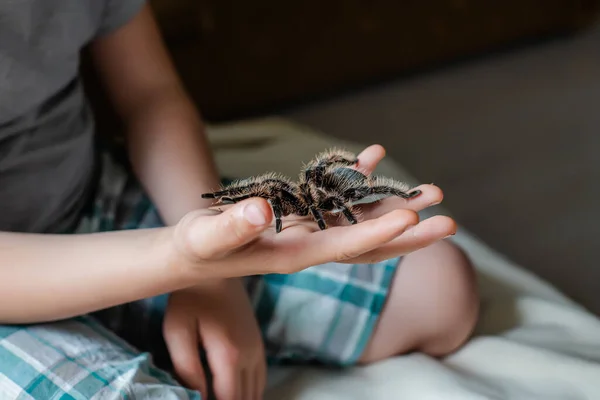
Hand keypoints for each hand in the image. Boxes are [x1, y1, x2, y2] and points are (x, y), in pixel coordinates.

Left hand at [163, 279, 264, 399]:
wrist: (218, 264)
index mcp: (229, 355)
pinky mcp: (258, 344)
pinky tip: (235, 394)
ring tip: (220, 396)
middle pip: (244, 399)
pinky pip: (260, 379)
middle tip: (209, 397)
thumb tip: (197, 396)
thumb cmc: (190, 298)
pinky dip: (250, 393)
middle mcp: (250, 356)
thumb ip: (187, 367)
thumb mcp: (178, 331)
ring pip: (255, 392)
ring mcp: (257, 349)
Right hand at [169, 145, 455, 277]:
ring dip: (394, 204)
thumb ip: (231, 228)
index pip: (345, 247)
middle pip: (369, 242)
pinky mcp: (303, 215)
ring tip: (431, 191)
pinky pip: (336, 196)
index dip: (378, 233)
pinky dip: (354, 177)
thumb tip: (260, 211)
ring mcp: (310, 230)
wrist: (193, 253)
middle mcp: (311, 245)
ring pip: (360, 218)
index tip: (412, 218)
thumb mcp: (206, 238)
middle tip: (450, 222)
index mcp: (294, 256)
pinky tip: (373, 156)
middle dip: (409, 233)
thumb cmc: (195, 249)